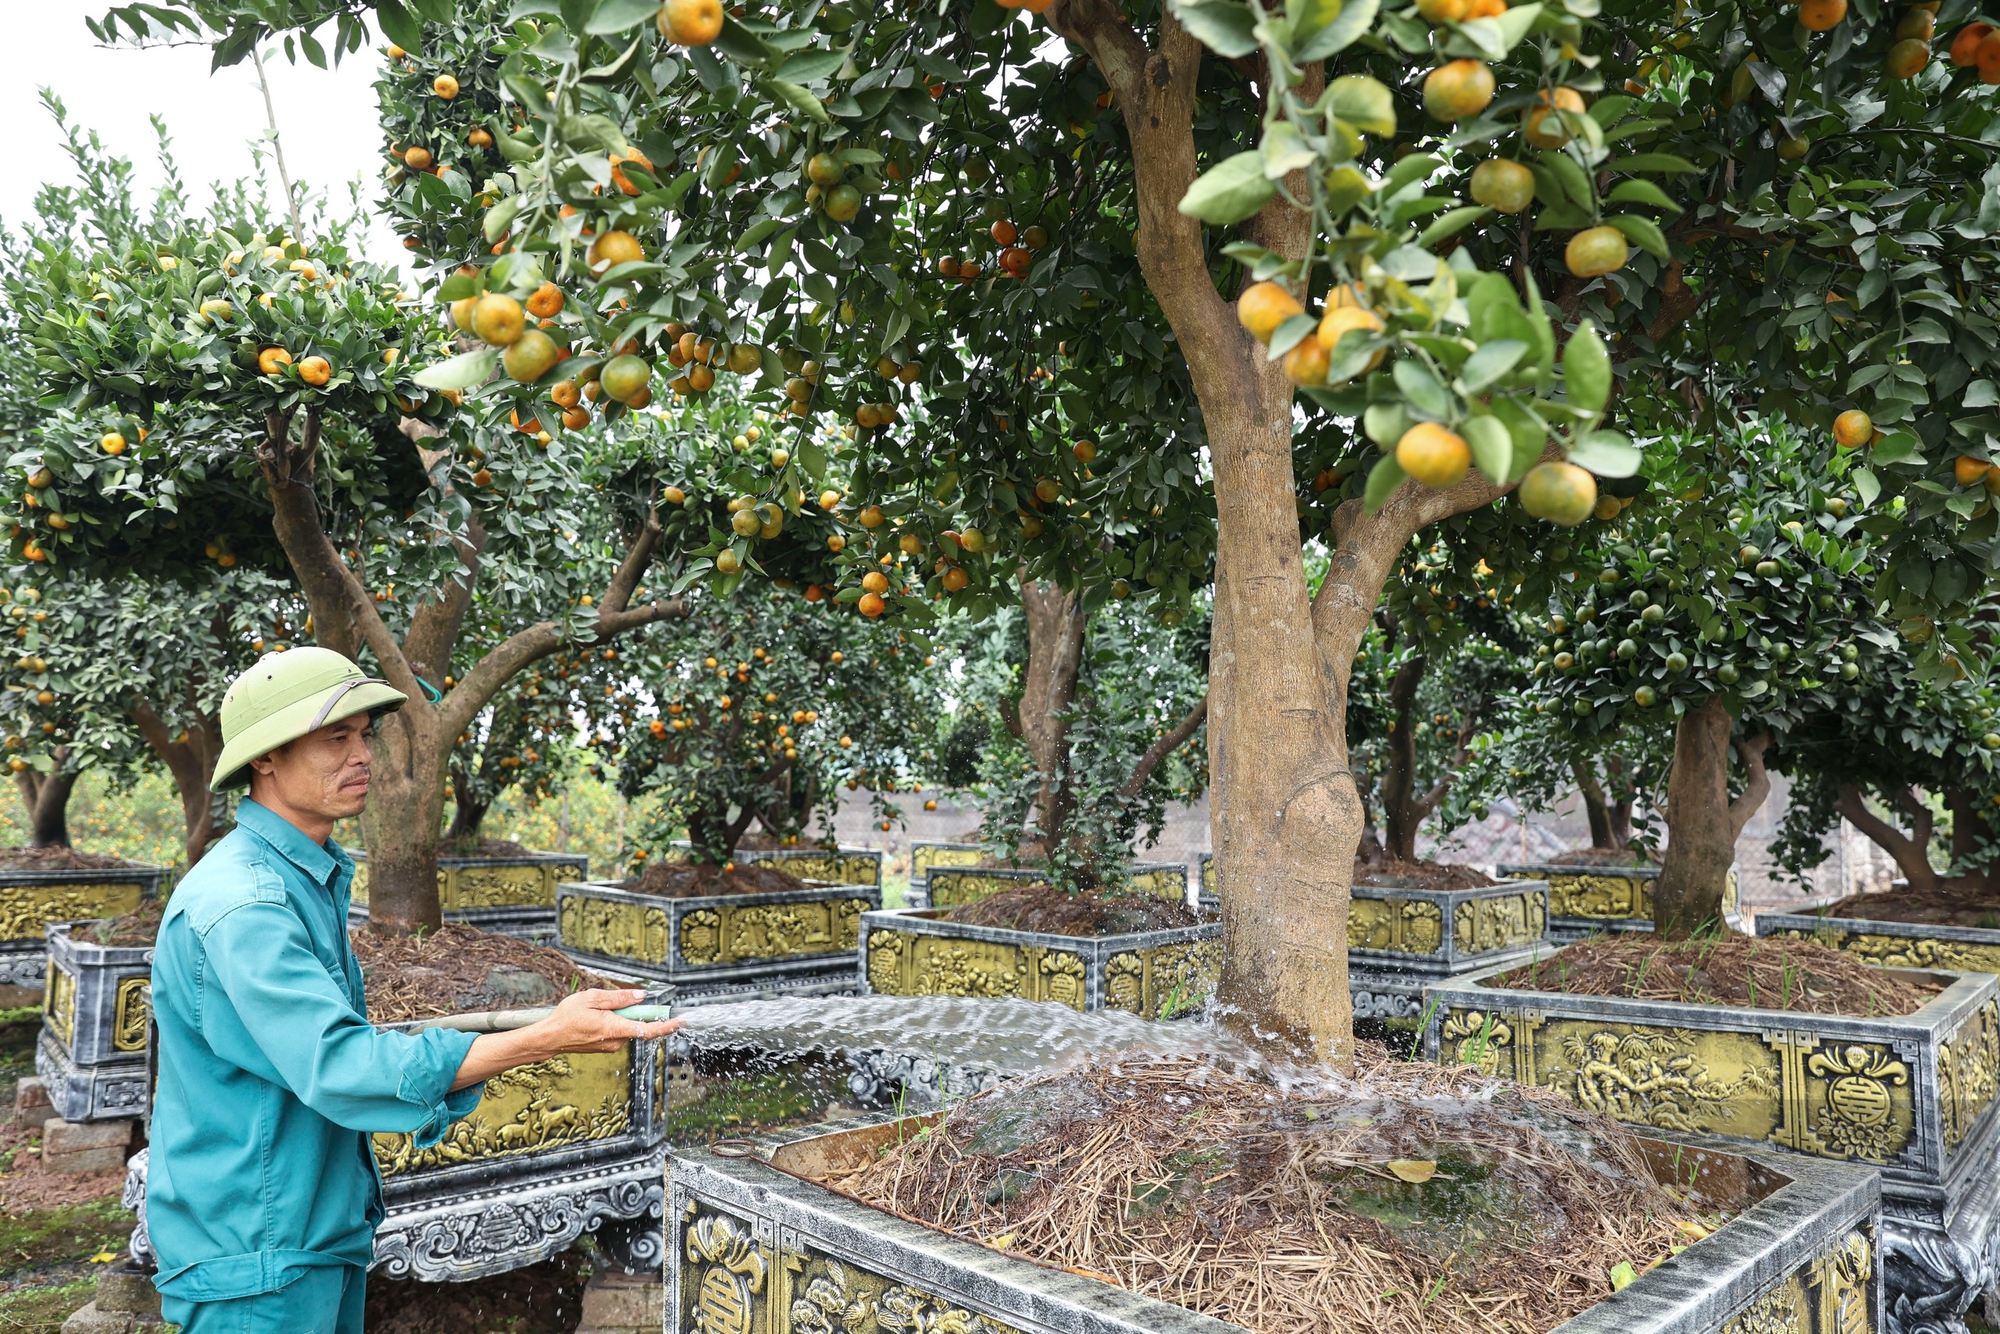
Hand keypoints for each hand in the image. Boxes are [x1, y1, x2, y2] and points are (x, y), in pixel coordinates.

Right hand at [534, 988, 682, 1054]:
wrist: (551, 1037)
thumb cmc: (568, 1017)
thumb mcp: (592, 998)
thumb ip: (619, 998)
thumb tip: (640, 996)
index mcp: (614, 1028)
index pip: (647, 1030)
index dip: (666, 1026)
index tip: (680, 1021)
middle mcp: (616, 1041)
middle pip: (637, 1024)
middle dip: (632, 1011)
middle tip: (613, 1002)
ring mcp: (611, 1046)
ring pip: (627, 1026)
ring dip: (620, 1015)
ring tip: (596, 1010)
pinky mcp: (607, 1046)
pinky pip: (619, 1030)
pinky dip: (614, 1021)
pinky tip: (595, 1018)